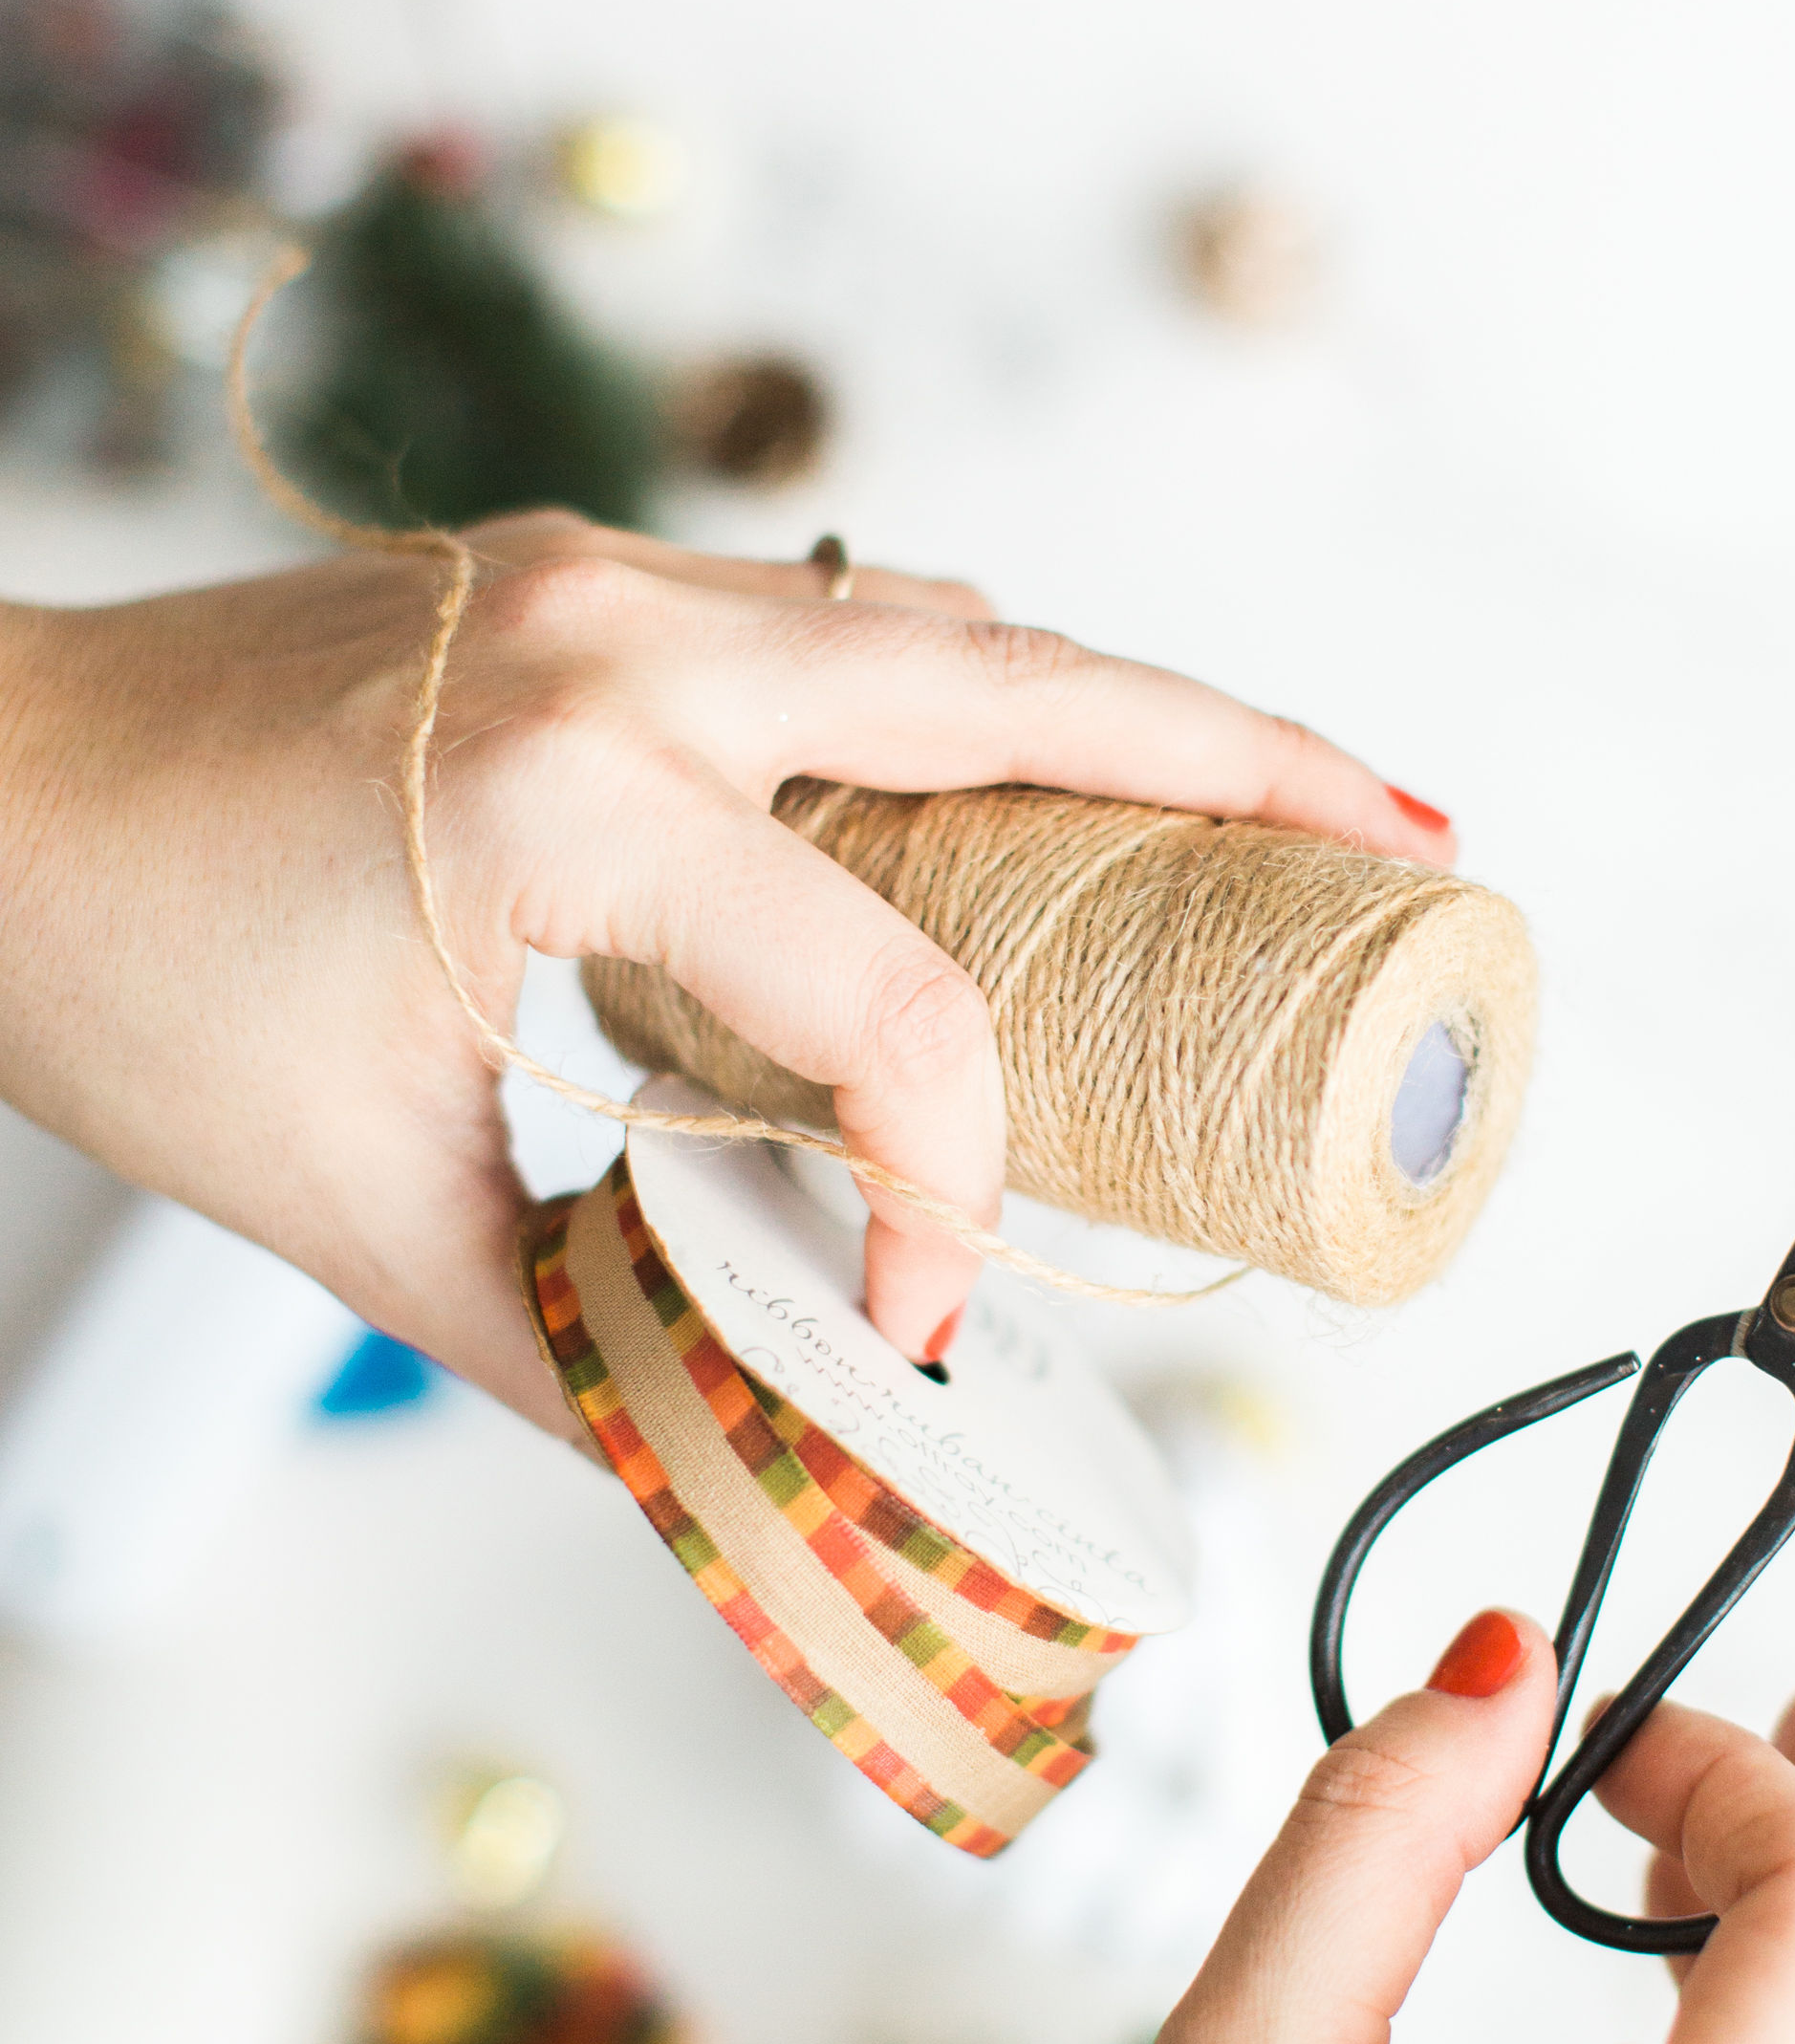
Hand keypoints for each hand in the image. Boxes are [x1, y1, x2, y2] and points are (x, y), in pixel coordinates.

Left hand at [0, 516, 1449, 1411]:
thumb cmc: (121, 975)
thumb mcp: (361, 1211)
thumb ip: (576, 1348)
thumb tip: (750, 1466)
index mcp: (573, 805)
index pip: (889, 1005)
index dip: (956, 1186)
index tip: (931, 1311)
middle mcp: (626, 644)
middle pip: (1027, 685)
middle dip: (1246, 768)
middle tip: (1416, 847)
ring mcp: (611, 579)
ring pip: (955, 623)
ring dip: (1135, 709)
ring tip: (1287, 811)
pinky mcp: (588, 577)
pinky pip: (849, 620)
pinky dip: (988, 691)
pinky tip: (1054, 778)